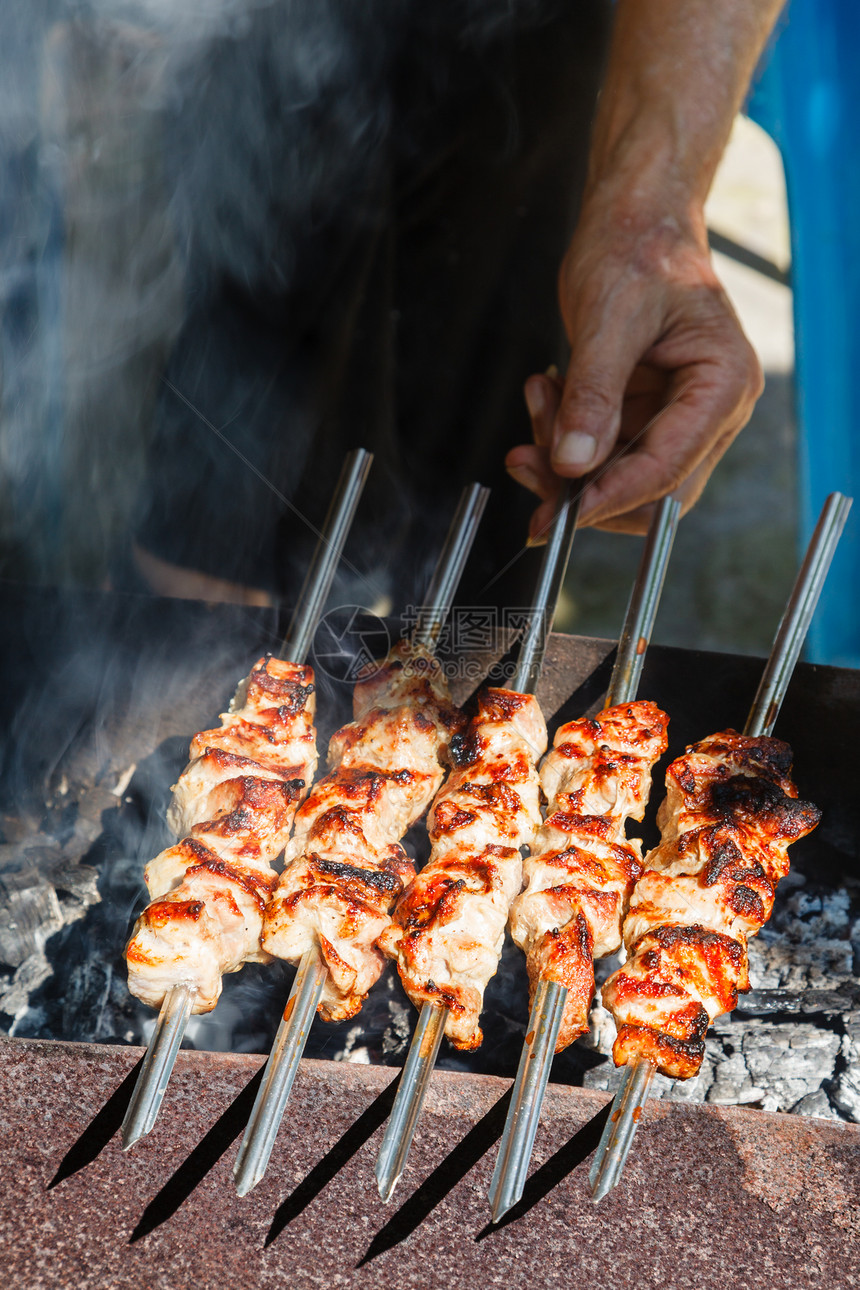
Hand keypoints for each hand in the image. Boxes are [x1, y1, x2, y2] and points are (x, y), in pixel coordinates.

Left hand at [506, 206, 763, 539]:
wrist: (632, 220)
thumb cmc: (637, 249)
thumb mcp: (610, 317)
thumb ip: (594, 393)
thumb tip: (573, 463)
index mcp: (723, 384)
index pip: (670, 467)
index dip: (614, 494)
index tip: (563, 509)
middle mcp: (708, 409)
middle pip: (650, 488)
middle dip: (584, 486)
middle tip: (526, 465)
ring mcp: (675, 415)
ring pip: (618, 474)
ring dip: (565, 457)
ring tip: (535, 401)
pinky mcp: (643, 413)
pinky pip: (600, 450)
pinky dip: (564, 435)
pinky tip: (545, 393)